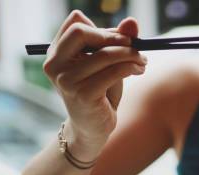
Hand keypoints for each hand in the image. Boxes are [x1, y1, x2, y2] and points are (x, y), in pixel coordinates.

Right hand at [42, 10, 146, 152]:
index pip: (75, 22)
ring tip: (143, 61)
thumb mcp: (106, 64)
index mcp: (56, 53)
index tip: (123, 39)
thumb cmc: (99, 94)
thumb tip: (132, 21)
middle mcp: (55, 64)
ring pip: (104, 54)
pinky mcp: (83, 94)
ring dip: (131, 54)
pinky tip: (139, 70)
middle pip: (81, 31)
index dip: (103, 27)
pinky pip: (113, 71)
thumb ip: (116, 41)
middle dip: (114, 36)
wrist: (93, 129)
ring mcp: (67, 80)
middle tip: (135, 46)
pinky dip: (131, 67)